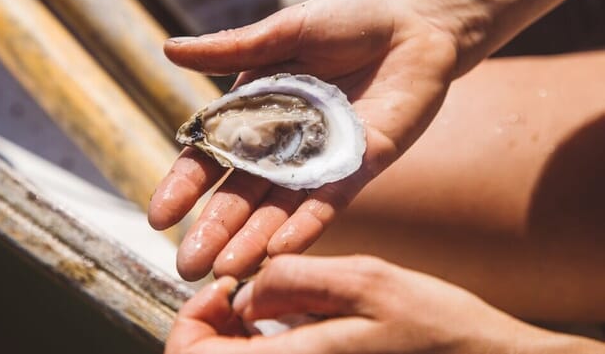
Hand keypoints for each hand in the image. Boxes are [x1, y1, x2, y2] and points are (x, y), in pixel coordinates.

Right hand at [149, 0, 457, 279]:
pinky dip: (305, 225)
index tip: (158, 218)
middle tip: (187, 266)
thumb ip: (233, 49)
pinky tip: (280, 252)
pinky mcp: (358, 166)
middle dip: (213, 229)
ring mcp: (318, 160)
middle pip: (240, 193)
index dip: (184, 186)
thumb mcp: (284, 30)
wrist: (413, 25)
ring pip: (279, 208)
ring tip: (227, 272)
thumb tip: (169, 50)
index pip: (211, 156)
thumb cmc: (346, 19)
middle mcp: (280, 144)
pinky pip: (328, 201)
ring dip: (253, 240)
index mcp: (254, 112)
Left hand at [166, 255, 600, 353]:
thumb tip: (244, 291)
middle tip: (239, 291)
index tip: (220, 288)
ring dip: (234, 337)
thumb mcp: (364, 280)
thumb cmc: (434, 327)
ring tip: (265, 302)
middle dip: (210, 327)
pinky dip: (261, 345)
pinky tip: (286, 321)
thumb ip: (294, 280)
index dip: (191, 321)